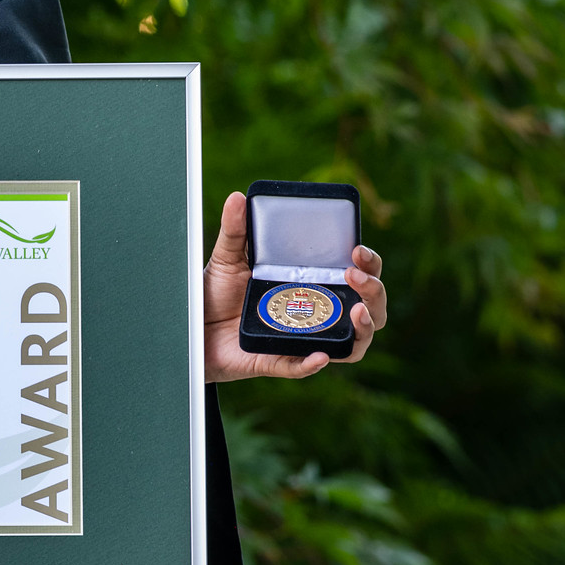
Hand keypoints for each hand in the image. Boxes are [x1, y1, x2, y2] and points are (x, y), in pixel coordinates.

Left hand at [204, 190, 385, 381]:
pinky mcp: (280, 360)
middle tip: (355, 275)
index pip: (356, 274)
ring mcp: (303, 338)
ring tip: (357, 311)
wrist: (190, 328)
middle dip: (374, 291)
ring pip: (353, 343)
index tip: (358, 249)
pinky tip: (320, 355)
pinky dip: (313, 363)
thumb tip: (237, 198)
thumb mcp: (227, 258)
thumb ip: (235, 230)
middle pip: (368, 308)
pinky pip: (303, 366)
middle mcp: (316, 312)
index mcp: (312, 282)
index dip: (369, 263)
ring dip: (364, 328)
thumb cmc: (216, 293)